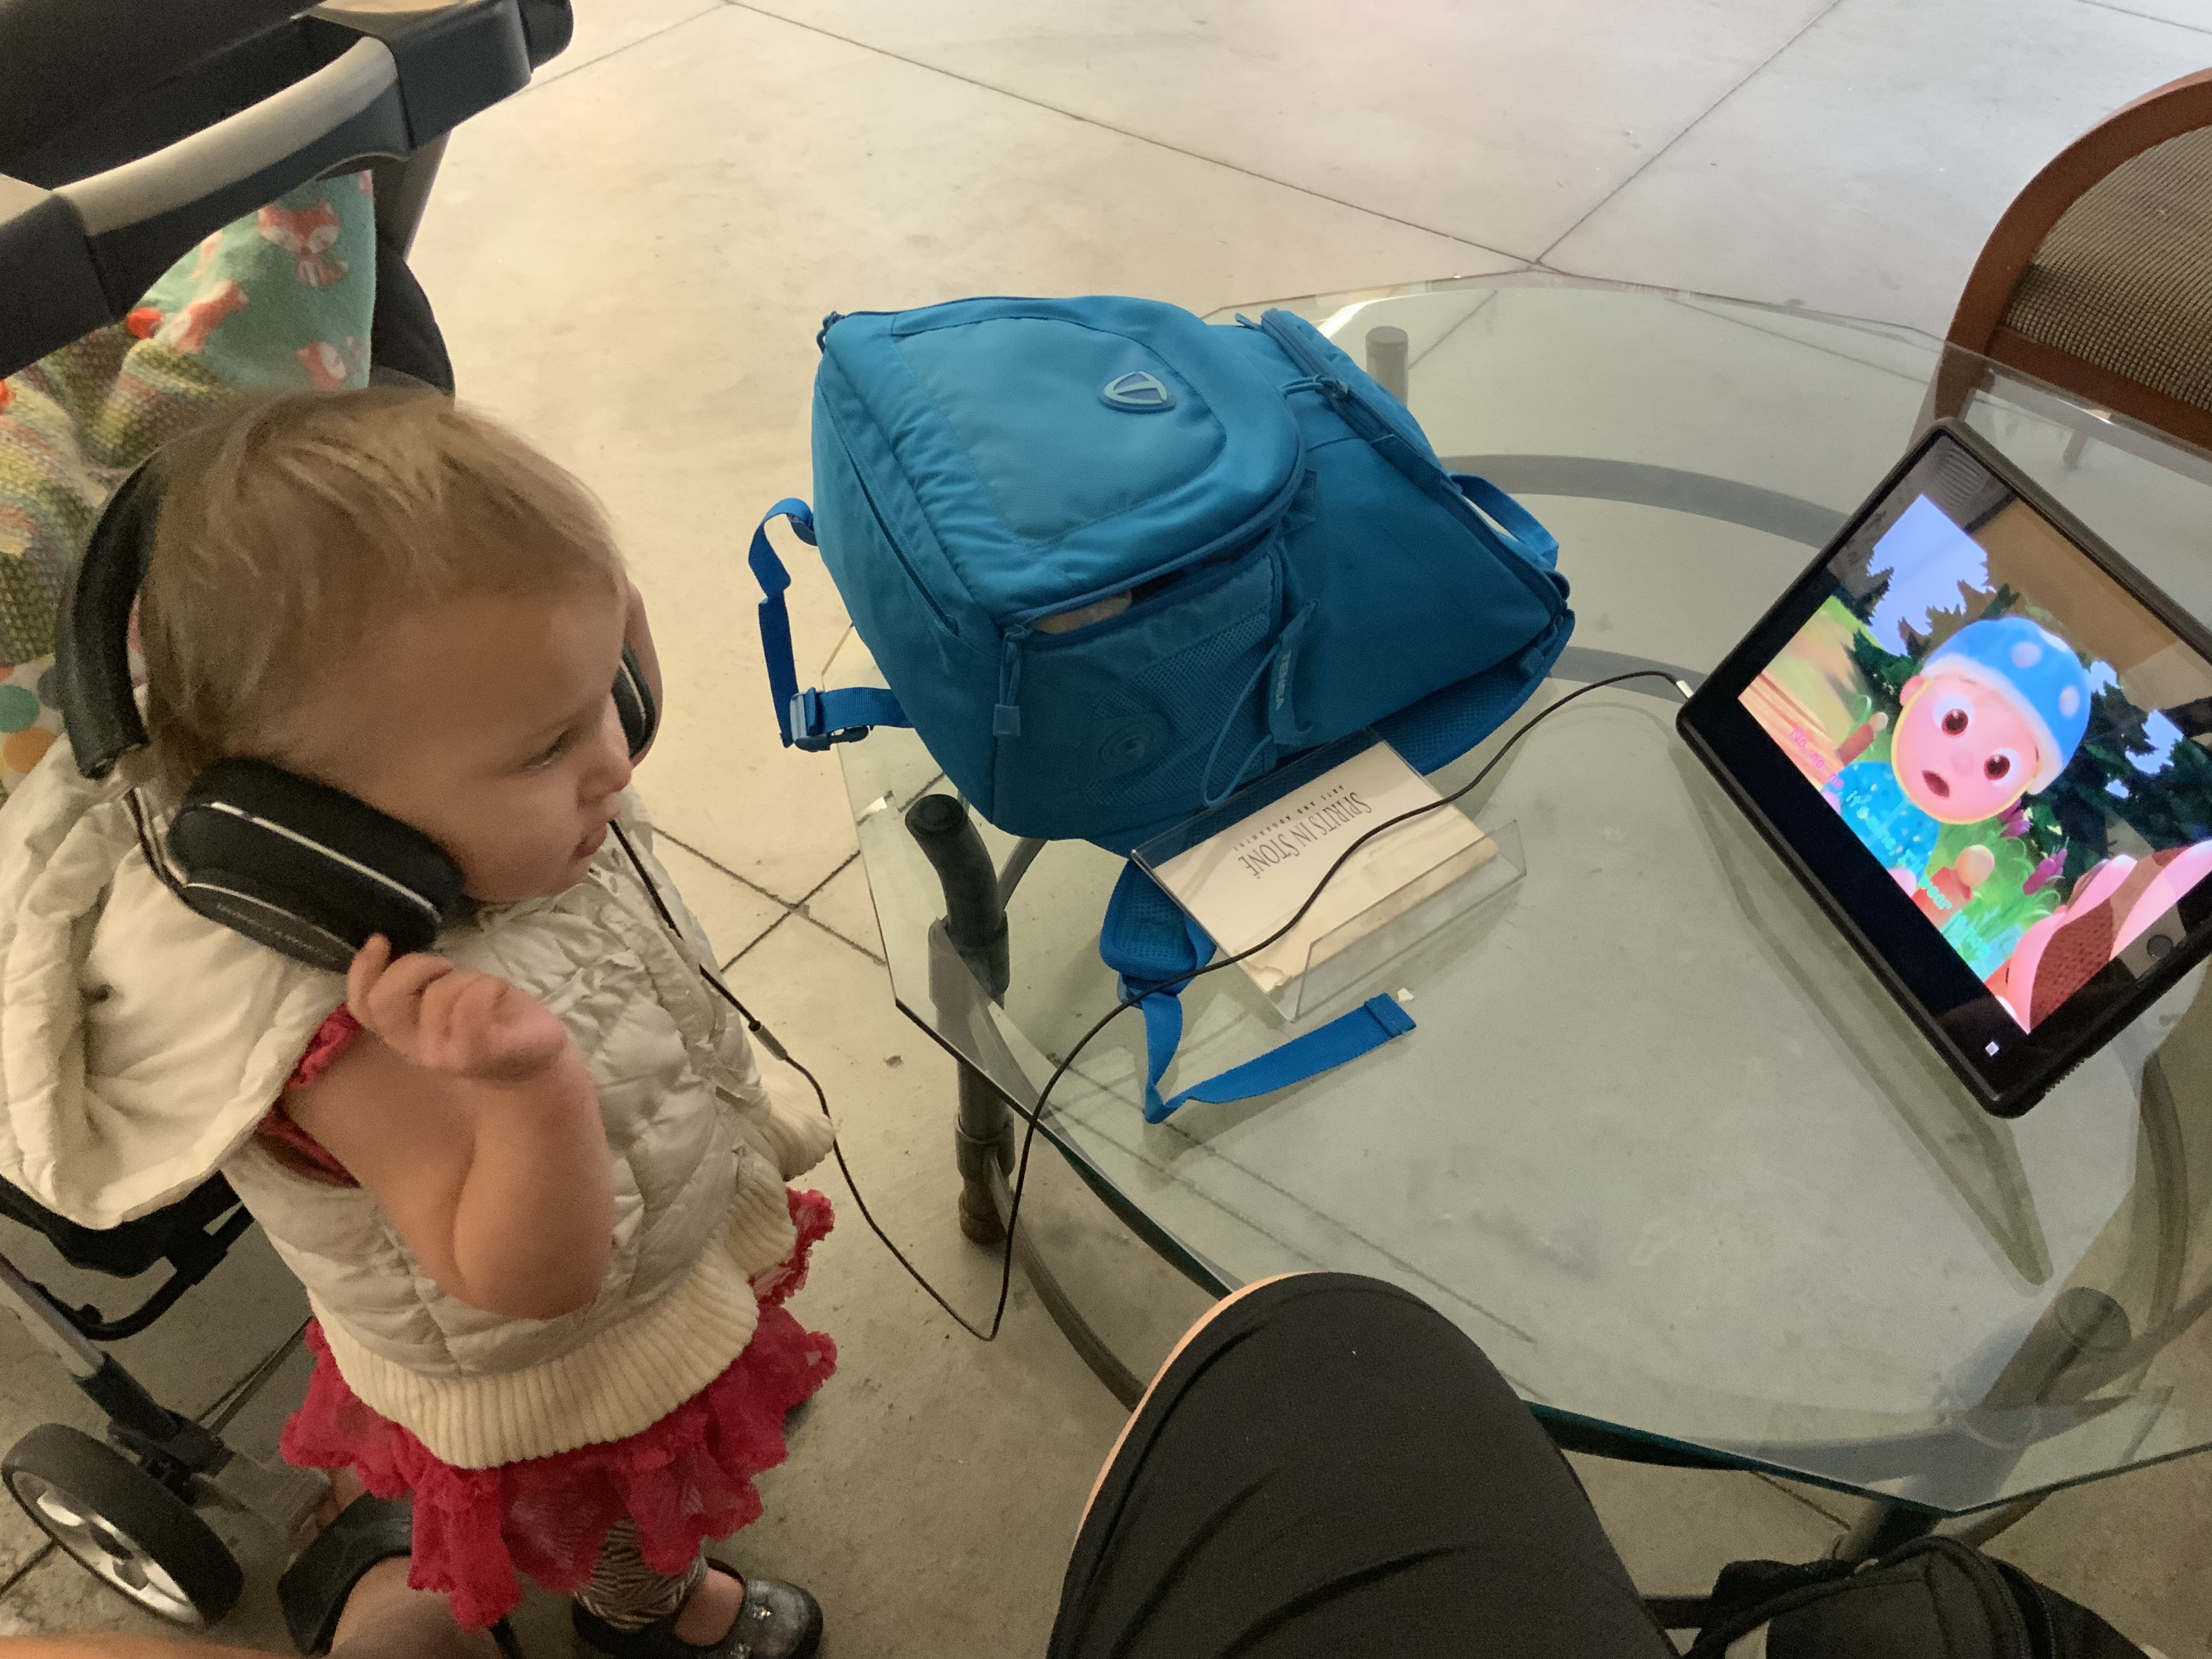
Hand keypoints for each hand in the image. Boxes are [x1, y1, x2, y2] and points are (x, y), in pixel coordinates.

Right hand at [346, 935, 571, 1084]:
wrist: (533, 1062)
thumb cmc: (486, 1020)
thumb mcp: (444, 999)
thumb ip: (415, 984)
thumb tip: (387, 944)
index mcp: (402, 1032)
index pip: (363, 1006)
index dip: (362, 970)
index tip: (381, 939)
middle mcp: (416, 1048)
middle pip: (386, 1001)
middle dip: (412, 967)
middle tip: (445, 966)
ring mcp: (446, 1054)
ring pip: (437, 996)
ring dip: (464, 978)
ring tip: (482, 988)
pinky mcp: (481, 1052)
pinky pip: (472, 1007)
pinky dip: (487, 986)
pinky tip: (498, 991)